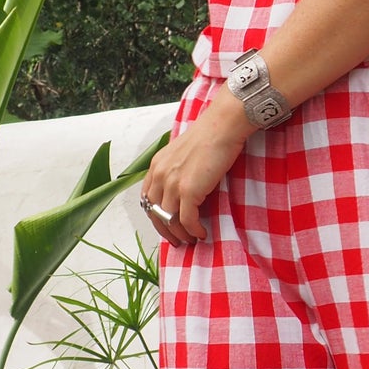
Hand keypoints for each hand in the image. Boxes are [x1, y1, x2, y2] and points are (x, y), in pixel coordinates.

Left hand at [140, 91, 248, 245]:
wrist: (221, 127)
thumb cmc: (209, 137)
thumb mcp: (182, 153)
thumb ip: (176, 169)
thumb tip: (183, 190)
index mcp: (156, 165)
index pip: (147, 198)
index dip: (155, 215)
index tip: (165, 225)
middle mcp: (160, 175)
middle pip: (155, 213)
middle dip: (165, 231)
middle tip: (177, 241)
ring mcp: (173, 183)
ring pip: (170, 220)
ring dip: (181, 234)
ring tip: (192, 240)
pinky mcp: (189, 191)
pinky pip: (187, 220)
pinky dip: (194, 230)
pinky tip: (202, 233)